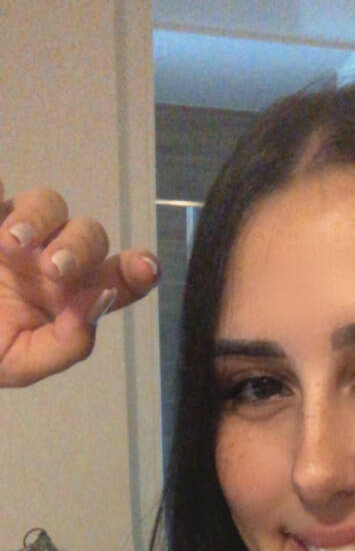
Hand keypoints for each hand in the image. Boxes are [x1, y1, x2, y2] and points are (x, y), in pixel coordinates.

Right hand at [0, 181, 159, 387]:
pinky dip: (2, 193)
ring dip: (39, 217)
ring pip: (50, 204)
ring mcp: (18, 232)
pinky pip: (0, 187)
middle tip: (54, 268)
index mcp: (70, 299)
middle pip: (90, 236)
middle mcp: (52, 260)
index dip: (137, 270)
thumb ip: (66, 344)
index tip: (144, 266)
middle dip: (79, 247)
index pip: (118, 279)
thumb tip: (99, 302)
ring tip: (10, 242)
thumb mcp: (20, 363)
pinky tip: (2, 216)